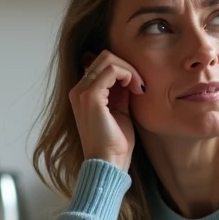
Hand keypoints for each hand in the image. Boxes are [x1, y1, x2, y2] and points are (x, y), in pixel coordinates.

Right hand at [70, 51, 144, 171]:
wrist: (109, 162)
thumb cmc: (116, 143)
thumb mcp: (119, 110)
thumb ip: (120, 92)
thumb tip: (129, 76)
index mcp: (83, 93)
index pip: (102, 64)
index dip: (124, 70)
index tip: (138, 87)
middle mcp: (78, 90)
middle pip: (104, 57)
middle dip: (127, 67)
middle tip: (140, 86)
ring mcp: (82, 92)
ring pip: (108, 59)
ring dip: (129, 70)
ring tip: (139, 88)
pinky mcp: (90, 96)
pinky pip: (112, 69)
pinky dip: (128, 75)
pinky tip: (136, 89)